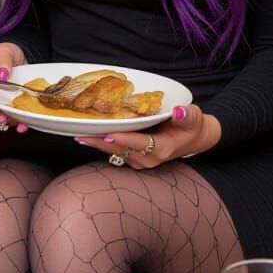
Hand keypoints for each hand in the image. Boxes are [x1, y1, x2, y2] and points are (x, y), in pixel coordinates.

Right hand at [0, 42, 27, 131]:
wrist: (20, 57)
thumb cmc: (7, 53)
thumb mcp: (4, 53)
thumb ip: (2, 62)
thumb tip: (2, 75)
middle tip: (4, 118)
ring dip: (7, 121)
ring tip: (18, 123)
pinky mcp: (8, 104)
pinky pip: (10, 116)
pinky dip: (17, 122)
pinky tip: (24, 125)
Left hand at [73, 104, 221, 168]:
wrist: (193, 139)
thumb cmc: (192, 126)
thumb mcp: (194, 118)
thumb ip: (187, 115)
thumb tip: (179, 111)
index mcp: (162, 149)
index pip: (141, 144)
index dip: (125, 139)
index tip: (110, 134)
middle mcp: (148, 159)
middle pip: (121, 150)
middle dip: (101, 143)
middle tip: (81, 135)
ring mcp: (140, 161)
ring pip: (115, 153)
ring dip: (97, 144)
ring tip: (79, 135)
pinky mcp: (133, 158)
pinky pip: (115, 152)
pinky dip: (102, 144)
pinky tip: (88, 135)